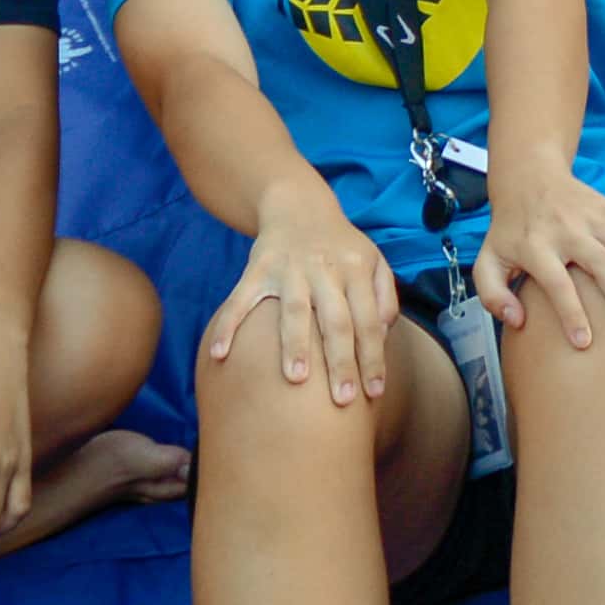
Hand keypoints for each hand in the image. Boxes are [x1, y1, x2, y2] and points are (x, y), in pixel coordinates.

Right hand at [205, 181, 414, 409]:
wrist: (298, 206)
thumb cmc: (341, 246)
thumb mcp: (374, 260)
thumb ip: (385, 297)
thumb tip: (383, 334)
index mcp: (357, 270)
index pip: (369, 321)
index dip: (373, 357)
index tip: (373, 393)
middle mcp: (325, 270)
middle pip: (336, 321)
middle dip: (340, 361)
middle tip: (343, 398)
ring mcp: (290, 269)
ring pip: (294, 310)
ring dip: (295, 345)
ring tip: (296, 380)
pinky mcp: (258, 269)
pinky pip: (241, 300)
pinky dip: (228, 325)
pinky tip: (219, 354)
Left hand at [477, 170, 604, 353]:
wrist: (529, 176)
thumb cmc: (509, 231)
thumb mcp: (487, 261)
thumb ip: (493, 295)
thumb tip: (517, 321)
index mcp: (535, 246)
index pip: (556, 282)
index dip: (570, 313)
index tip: (584, 343)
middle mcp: (567, 229)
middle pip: (599, 262)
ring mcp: (593, 217)